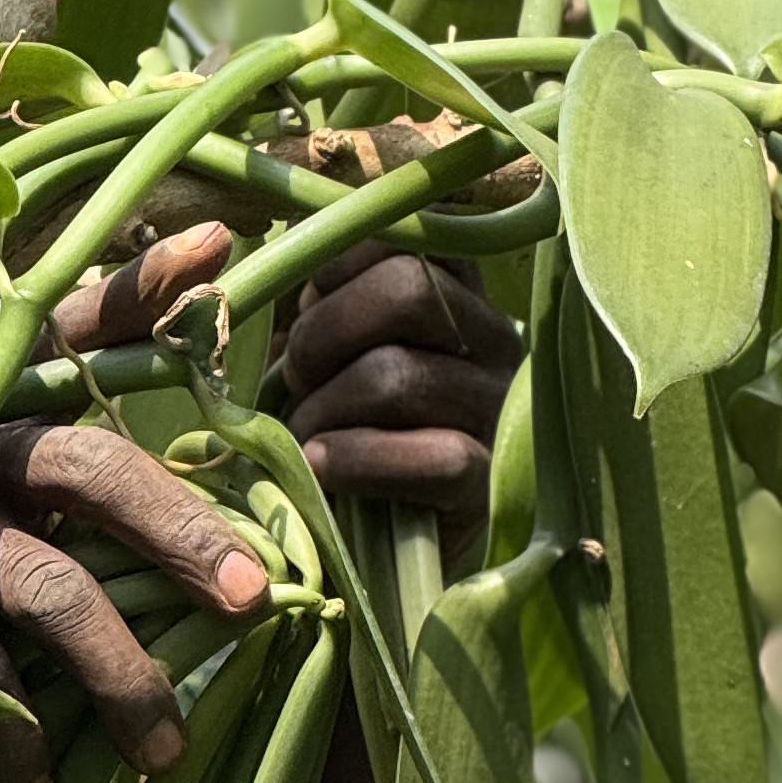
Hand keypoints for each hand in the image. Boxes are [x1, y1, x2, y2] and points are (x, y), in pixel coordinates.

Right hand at [0, 222, 521, 782]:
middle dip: (183, 534)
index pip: (82, 318)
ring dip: (118, 672)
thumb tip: (223, 244)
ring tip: (164, 749)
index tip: (219, 253)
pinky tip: (40, 779)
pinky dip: (13, 732)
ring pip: (43, 590)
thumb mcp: (17, 416)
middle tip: (257, 598)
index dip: (146, 285)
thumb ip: (114, 337)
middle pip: (89, 471)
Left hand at [281, 242, 520, 516]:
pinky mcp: (493, 484)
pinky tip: (321, 469)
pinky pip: (433, 456)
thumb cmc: (344, 427)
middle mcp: (497, 338)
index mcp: (460, 290)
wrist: (378, 549)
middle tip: (296, 375)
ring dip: (324, 406)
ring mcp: (501, 411)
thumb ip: (318, 291)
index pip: (411, 233)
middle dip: (324, 332)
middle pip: (410, 289)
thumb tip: (279, 240)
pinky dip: (356, 461)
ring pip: (402, 375)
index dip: (339, 260)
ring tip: (303, 433)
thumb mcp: (330, 348)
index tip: (304, 301)